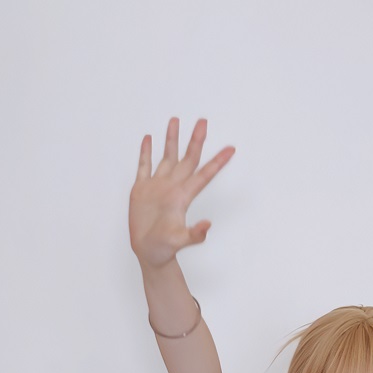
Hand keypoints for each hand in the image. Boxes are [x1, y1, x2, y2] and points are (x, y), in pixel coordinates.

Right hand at [129, 117, 234, 269]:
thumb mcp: (179, 241)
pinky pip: (144, 166)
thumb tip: (207, 226)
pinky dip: (145, 152)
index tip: (231, 148)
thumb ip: (194, 234)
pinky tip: (148, 139)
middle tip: (203, 121)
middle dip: (195, 140)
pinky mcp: (141, 189)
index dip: (217, 161)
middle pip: (187, 158)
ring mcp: (157, 186)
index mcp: (182, 196)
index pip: (204, 174)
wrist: (148, 252)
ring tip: (175, 120)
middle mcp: (172, 187)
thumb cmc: (164, 249)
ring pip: (167, 156)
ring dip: (172, 139)